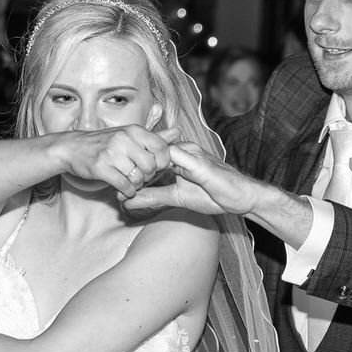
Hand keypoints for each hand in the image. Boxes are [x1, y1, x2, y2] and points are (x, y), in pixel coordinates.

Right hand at [53, 124, 175, 195]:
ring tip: (131, 182)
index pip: (161, 148)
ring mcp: (111, 154)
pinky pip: (124, 186)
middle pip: (150, 166)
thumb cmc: (106, 143)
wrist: (73, 148)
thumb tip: (179, 132)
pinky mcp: (101, 168)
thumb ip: (156, 137)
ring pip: (137, 177)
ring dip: (137, 185)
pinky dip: (127, 191)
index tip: (156, 167)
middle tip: (141, 177)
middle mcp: (124, 139)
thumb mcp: (131, 136)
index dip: (163, 162)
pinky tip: (123, 188)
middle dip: (149, 176)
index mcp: (134, 130)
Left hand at [125, 141, 260, 217]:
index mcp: (176, 155)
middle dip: (130, 167)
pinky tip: (142, 182)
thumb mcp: (176, 197)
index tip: (113, 180)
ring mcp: (189, 153)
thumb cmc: (213, 195)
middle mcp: (181, 149)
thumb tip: (127, 202)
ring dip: (139, 169)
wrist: (240, 198)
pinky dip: (154, 170)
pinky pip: (171, 161)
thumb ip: (152, 197)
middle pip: (148, 151)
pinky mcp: (197, 161)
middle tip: (111, 183)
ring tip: (123, 185)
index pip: (147, 155)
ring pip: (156, 153)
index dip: (130, 167)